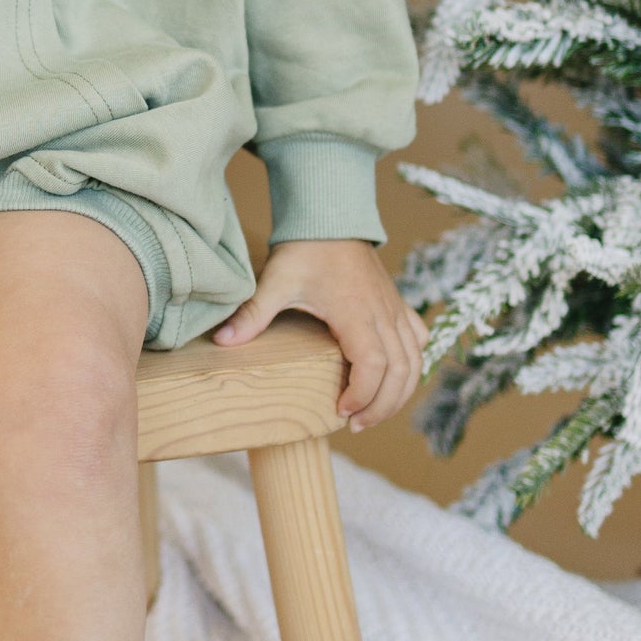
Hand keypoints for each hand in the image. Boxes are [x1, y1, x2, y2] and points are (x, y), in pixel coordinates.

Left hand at [211, 238, 422, 430]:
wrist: (331, 214)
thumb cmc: (306, 248)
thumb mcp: (277, 280)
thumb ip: (253, 313)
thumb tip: (222, 340)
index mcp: (357, 313)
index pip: (375, 366)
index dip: (364, 395)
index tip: (341, 411)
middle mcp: (383, 314)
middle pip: (401, 372)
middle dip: (382, 405)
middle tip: (356, 425)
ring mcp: (394, 308)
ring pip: (415, 360)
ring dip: (399, 392)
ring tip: (373, 412)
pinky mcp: (397, 303)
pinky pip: (418, 339)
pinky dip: (412, 364)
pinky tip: (397, 378)